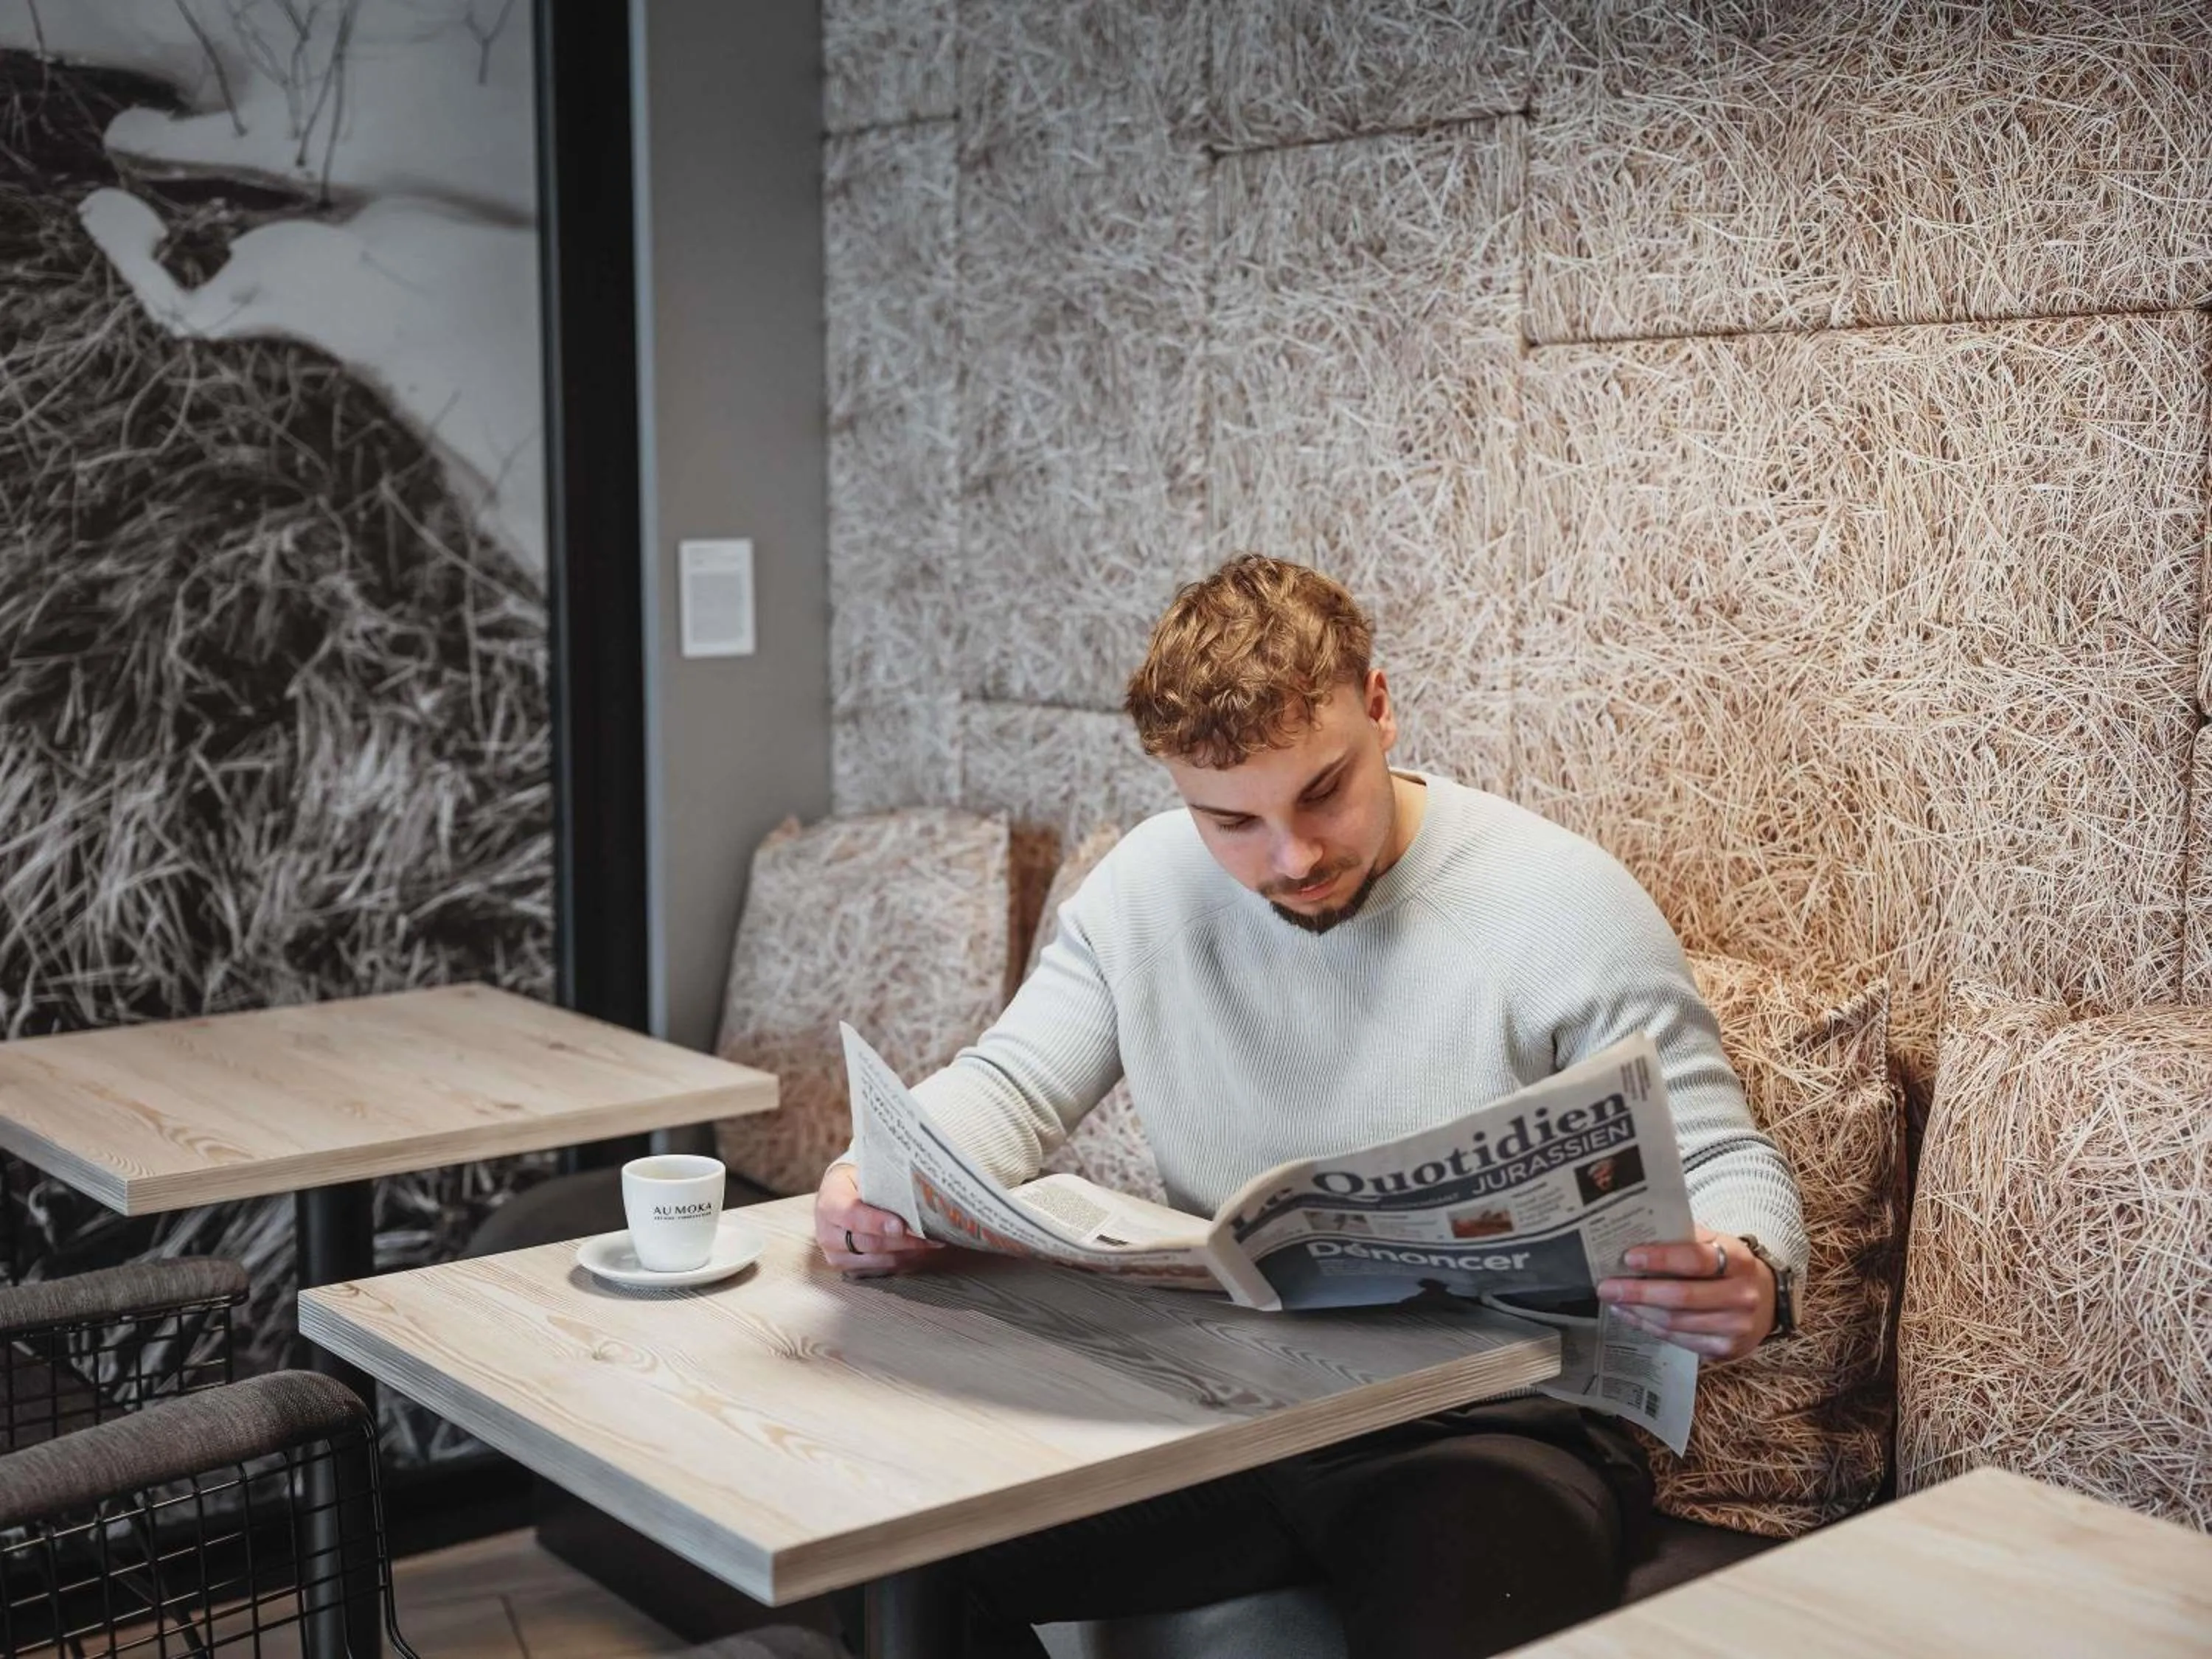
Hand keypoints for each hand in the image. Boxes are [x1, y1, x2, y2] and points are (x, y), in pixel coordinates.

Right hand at [814, 1162, 943, 1275]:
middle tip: (931, 1234)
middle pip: (870, 1243)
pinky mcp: (851, 1270)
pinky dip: (905, 1260)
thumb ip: (882, 1184)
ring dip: (910, 1252)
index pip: (852, 1215)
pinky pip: (883, 1270)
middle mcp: (828, 1234)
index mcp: (829, 1204)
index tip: (901, 1225)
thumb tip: (916, 1190)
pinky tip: (922, 1250)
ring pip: (881, 1260)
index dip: (877, 1222)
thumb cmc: (856, 1184)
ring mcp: (838, 1256)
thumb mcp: (862, 1175)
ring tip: (933, 1242)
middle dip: (904, 1240)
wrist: (838, 1199)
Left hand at [1597, 1225, 1774, 1361]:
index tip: (1629, 1257)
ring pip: (1676, 1322)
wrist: (1766, 1300)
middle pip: (1682, 1297)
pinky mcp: (1725, 1350)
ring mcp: (1736, 1327)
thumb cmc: (1728, 1266)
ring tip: (1612, 1300)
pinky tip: (1629, 1315)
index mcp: (1739, 1261)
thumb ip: (1684, 1238)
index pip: (1696, 1260)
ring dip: (1638, 1311)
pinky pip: (1678, 1339)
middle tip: (1606, 1286)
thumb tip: (1636, 1234)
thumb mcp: (1716, 1243)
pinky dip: (1649, 1327)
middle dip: (1638, 1292)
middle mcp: (1742, 1296)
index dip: (1661, 1259)